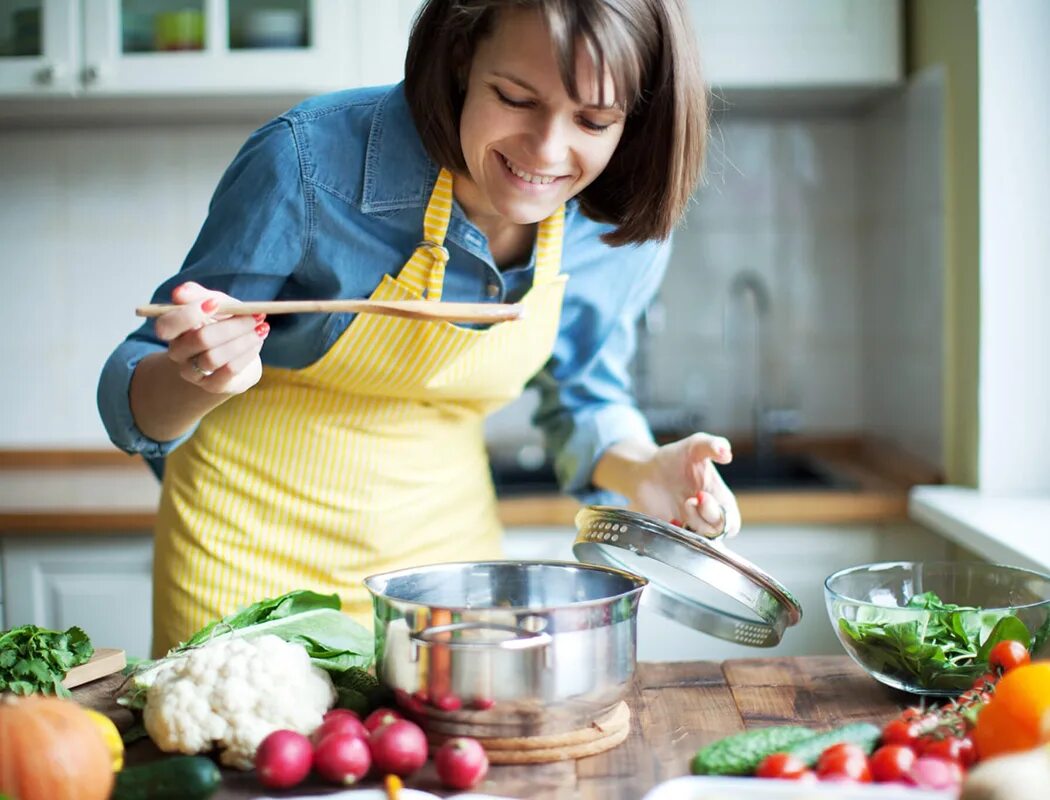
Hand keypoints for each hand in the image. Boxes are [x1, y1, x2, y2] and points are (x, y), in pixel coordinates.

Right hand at [154, 281, 268, 394]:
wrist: (238, 352)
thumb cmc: (222, 322)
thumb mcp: (214, 302)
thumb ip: (198, 295)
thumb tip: (179, 293)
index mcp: (173, 330)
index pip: (166, 326)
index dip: (189, 314)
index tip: (215, 302)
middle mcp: (178, 353)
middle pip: (199, 340)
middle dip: (231, 326)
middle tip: (256, 316)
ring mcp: (193, 372)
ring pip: (214, 357)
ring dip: (243, 340)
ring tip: (261, 328)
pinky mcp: (212, 385)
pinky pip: (229, 370)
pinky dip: (247, 353)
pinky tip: (256, 342)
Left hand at [628, 433, 740, 538]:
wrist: (645, 470)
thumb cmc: (674, 458)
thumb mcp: (694, 446)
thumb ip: (711, 445)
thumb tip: (727, 453)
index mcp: (719, 500)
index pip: (731, 522)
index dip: (721, 515)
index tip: (702, 495)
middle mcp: (706, 517)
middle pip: (717, 532)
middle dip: (704, 518)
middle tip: (688, 500)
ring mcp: (689, 526)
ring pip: (699, 540)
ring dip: (690, 524)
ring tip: (680, 505)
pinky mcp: (671, 533)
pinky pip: (677, 544)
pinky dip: (674, 534)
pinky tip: (669, 519)